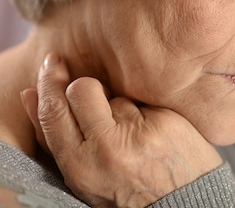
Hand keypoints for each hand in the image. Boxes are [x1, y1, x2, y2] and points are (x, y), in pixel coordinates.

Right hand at [21, 54, 222, 207]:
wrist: (181, 205)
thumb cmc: (127, 191)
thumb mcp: (85, 175)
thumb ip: (57, 138)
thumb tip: (30, 94)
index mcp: (80, 167)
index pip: (53, 112)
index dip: (48, 83)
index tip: (52, 63)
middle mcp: (108, 147)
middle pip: (82, 89)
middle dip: (86, 88)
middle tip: (98, 100)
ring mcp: (140, 132)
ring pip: (118, 96)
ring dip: (122, 109)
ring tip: (135, 138)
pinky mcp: (166, 121)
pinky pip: (146, 101)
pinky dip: (148, 113)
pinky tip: (157, 135)